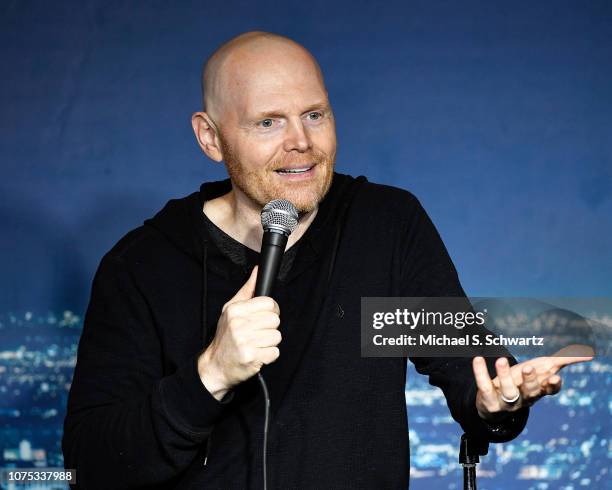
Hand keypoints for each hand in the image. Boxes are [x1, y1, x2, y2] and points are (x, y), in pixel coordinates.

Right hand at [198, 266, 281, 399]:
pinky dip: (268, 355)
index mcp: (235, 310)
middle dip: (270, 328)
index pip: (269, 303)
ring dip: (269, 342)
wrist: (215, 365)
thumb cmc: (226, 336)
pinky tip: (257, 354)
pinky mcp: (251, 357)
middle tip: (258, 333)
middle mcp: (239, 324)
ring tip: (256, 344)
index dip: (271, 311)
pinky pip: (275, 352)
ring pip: (277, 336)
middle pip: (275, 320)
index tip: (264, 317)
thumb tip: (258, 271)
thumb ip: (247, 290)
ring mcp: (244, 341)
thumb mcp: (231, 310)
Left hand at [472, 344, 593, 422]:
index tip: (555, 378)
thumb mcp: (541, 371)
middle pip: (529, 392)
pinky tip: (478, 359)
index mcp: (537, 391)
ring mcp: (505, 402)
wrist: (493, 406)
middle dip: (530, 381)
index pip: (547, 391)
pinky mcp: (488, 400)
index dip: (551, 386)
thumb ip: (562, 361)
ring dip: (504, 375)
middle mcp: (523, 398)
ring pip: (507, 390)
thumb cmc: (520, 382)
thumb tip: (585, 354)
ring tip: (502, 360)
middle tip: (528, 368)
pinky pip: (484, 386)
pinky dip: (480, 373)